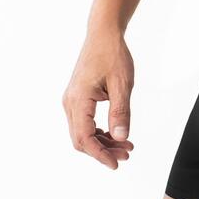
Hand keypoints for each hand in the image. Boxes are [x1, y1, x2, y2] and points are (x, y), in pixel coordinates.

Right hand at [63, 31, 134, 169]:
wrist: (103, 35)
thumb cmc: (113, 55)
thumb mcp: (122, 85)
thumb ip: (121, 112)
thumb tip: (121, 138)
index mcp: (79, 100)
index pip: (84, 137)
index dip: (100, 154)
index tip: (116, 164)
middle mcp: (70, 102)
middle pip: (81, 139)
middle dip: (103, 151)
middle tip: (127, 155)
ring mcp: (72, 101)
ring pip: (82, 132)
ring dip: (103, 142)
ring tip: (126, 146)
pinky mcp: (78, 98)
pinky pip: (85, 122)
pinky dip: (99, 132)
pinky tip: (116, 134)